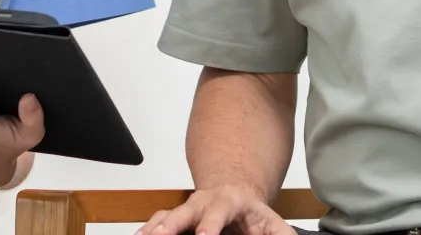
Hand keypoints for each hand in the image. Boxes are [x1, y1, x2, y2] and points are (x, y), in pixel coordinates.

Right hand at [139, 186, 294, 234]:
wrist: (234, 190)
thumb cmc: (252, 214)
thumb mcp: (273, 223)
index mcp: (229, 202)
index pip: (219, 213)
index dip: (210, 226)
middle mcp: (203, 203)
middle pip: (184, 212)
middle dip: (171, 225)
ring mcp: (186, 209)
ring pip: (166, 216)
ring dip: (153, 229)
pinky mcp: (175, 218)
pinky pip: (157, 222)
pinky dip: (146, 230)